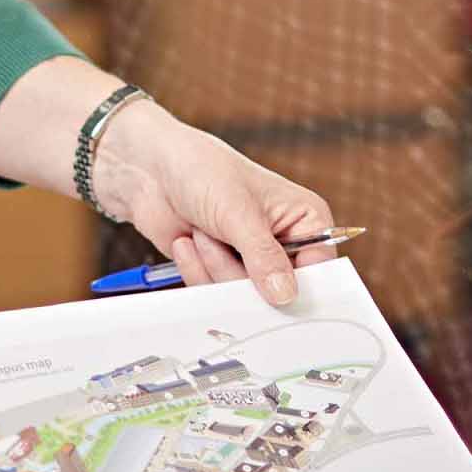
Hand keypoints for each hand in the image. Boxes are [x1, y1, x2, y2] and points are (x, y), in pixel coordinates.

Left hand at [96, 103, 337, 307]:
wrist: (151, 171)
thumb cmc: (202, 170)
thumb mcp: (238, 212)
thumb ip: (263, 257)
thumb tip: (286, 297)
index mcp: (306, 220)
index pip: (320, 270)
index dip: (303, 289)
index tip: (278, 301)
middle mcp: (284, 243)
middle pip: (280, 292)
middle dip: (241, 274)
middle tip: (218, 243)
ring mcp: (251, 260)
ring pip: (244, 296)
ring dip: (215, 267)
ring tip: (202, 232)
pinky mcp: (221, 272)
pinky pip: (216, 296)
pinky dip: (197, 272)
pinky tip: (188, 242)